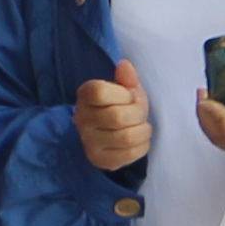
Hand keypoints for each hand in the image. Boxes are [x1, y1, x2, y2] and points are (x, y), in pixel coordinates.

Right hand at [74, 56, 153, 173]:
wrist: (111, 131)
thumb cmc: (120, 105)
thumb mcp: (125, 88)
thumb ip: (126, 78)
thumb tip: (125, 65)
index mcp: (85, 96)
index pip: (99, 92)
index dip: (123, 94)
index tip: (129, 96)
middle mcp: (81, 119)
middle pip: (116, 117)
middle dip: (138, 114)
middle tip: (140, 114)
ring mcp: (88, 142)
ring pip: (126, 137)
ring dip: (143, 131)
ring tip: (143, 127)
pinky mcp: (100, 160)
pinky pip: (129, 154)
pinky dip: (142, 146)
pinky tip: (140, 140)